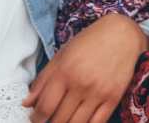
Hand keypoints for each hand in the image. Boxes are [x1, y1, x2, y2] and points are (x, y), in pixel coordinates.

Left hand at [24, 14, 148, 122]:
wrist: (121, 35)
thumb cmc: (89, 42)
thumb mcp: (62, 55)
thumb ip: (43, 79)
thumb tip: (27, 102)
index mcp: (65, 72)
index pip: (45, 106)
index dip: (36, 117)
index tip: (35, 118)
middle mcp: (81, 84)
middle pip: (59, 119)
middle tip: (48, 120)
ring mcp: (98, 93)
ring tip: (63, 120)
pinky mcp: (113, 98)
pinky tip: (79, 121)